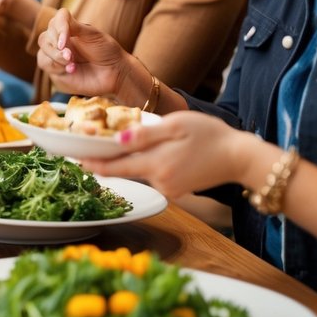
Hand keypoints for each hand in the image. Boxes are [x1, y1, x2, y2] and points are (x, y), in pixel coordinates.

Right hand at [36, 8, 132, 96]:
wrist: (115, 73)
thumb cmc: (107, 51)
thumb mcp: (93, 35)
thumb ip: (74, 26)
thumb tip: (58, 19)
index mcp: (70, 29)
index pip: (56, 20)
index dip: (58, 28)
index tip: (65, 40)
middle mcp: (61, 41)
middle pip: (44, 37)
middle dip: (56, 47)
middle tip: (70, 56)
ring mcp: (57, 55)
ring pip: (42, 51)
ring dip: (55, 57)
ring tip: (72, 64)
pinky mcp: (55, 70)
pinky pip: (44, 64)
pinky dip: (56, 66)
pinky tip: (71, 70)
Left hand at [80, 112, 249, 198]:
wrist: (241, 158)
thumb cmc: (211, 135)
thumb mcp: (177, 125)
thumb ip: (146, 134)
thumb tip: (118, 139)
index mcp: (157, 165)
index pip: (115, 167)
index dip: (93, 163)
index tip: (74, 160)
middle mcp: (160, 182)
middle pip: (124, 171)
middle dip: (104, 163)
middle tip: (82, 154)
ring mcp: (169, 189)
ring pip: (139, 173)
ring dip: (128, 162)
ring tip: (114, 148)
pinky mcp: (177, 190)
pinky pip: (153, 176)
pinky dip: (146, 166)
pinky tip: (149, 153)